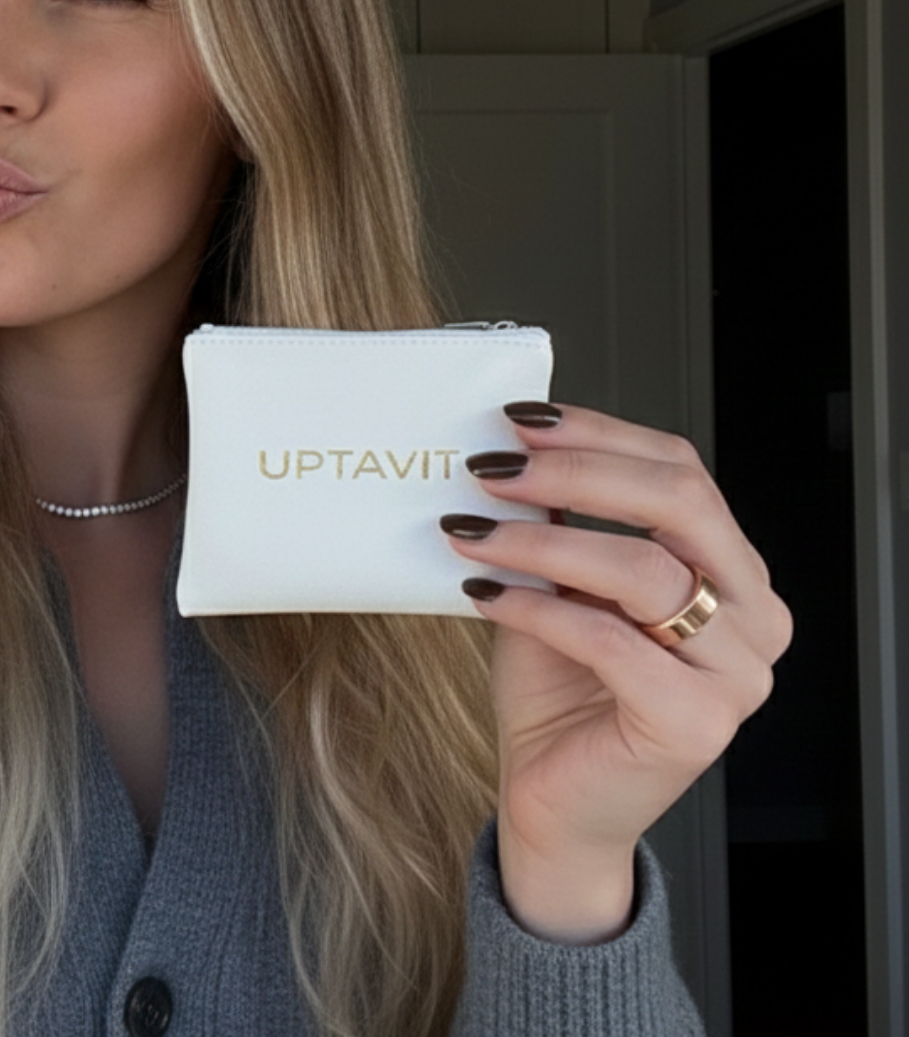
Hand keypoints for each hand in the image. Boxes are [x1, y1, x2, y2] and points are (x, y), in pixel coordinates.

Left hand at [442, 402, 791, 943]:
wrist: (556, 800)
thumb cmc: (560, 688)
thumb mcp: (558, 582)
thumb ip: (558, 520)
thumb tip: (509, 444)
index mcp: (731, 568)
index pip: (681, 470)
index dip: (599, 433)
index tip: (520, 420)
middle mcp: (752, 615)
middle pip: (677, 504)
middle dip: (575, 473)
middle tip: (494, 468)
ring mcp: (736, 674)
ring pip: (641, 571)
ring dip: (540, 541)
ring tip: (469, 529)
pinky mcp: (695, 725)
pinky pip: (607, 641)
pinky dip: (535, 607)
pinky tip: (483, 592)